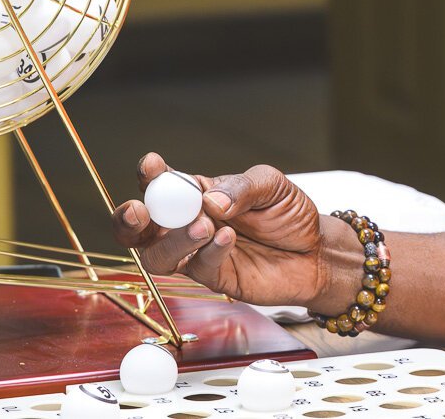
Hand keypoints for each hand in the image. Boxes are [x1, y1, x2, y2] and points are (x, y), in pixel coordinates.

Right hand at [110, 152, 328, 305]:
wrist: (316, 251)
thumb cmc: (289, 214)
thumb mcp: (271, 186)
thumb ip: (241, 188)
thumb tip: (210, 200)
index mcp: (198, 194)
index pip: (162, 184)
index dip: (150, 176)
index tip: (151, 166)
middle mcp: (189, 223)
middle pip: (141, 227)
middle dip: (128, 219)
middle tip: (138, 211)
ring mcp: (198, 253)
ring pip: (158, 254)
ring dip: (172, 240)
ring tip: (203, 226)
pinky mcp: (214, 278)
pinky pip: (198, 268)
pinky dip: (209, 252)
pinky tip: (228, 239)